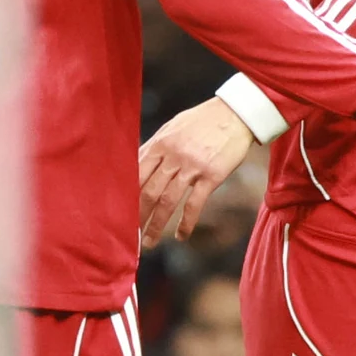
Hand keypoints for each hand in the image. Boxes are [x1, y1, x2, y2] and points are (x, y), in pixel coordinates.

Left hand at [137, 98, 254, 248]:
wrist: (236, 114)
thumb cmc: (203, 120)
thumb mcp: (174, 127)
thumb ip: (156, 147)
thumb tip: (136, 165)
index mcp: (161, 143)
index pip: (136, 175)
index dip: (126, 197)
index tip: (119, 213)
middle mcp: (173, 155)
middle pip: (148, 192)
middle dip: (137, 217)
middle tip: (130, 235)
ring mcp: (192, 166)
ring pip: (167, 202)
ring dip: (156, 225)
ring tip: (150, 242)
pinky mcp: (212, 175)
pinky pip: (194, 204)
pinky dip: (186, 223)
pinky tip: (181, 236)